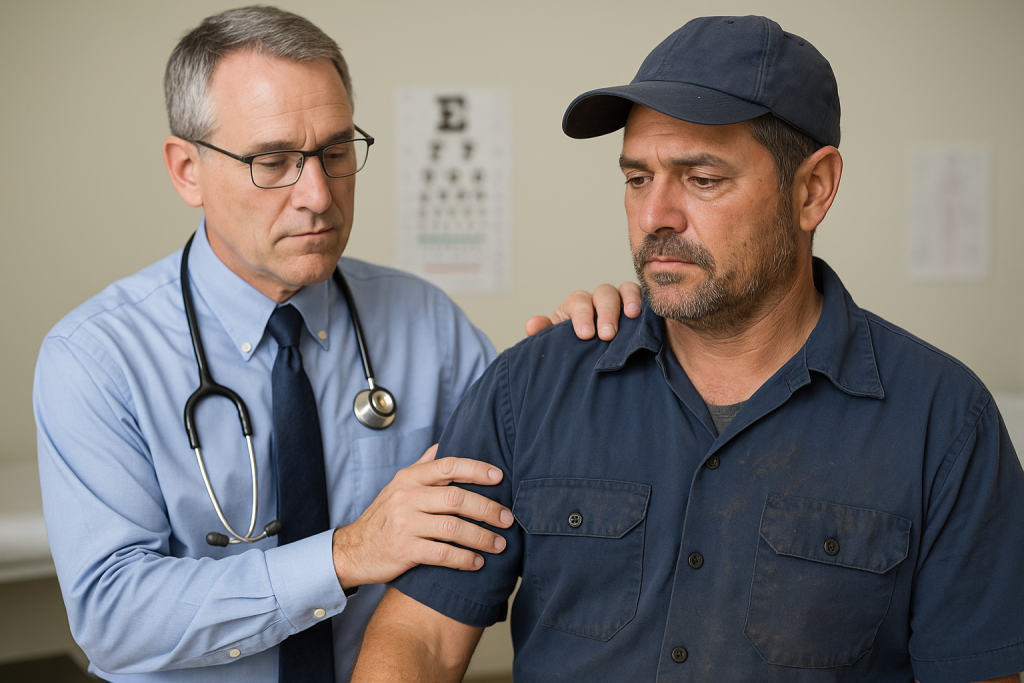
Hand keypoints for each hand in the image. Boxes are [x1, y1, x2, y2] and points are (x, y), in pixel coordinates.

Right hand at [331, 445, 512, 590]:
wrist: (353, 550)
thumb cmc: (384, 517)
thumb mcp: (398, 486)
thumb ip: (422, 466)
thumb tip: (444, 444)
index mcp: (409, 478)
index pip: (447, 466)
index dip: (476, 469)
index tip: (499, 476)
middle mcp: (406, 497)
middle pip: (456, 498)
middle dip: (487, 509)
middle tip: (507, 519)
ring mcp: (404, 524)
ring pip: (453, 527)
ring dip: (481, 537)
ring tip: (499, 544)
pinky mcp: (403, 550)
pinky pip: (442, 554)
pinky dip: (464, 559)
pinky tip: (477, 562)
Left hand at [526, 282, 641, 340]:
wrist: (597, 363)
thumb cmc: (576, 349)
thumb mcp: (559, 343)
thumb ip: (545, 334)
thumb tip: (532, 325)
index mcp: (578, 306)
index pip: (579, 301)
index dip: (582, 315)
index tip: (585, 335)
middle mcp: (600, 300)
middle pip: (603, 294)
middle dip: (605, 312)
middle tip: (606, 334)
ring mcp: (622, 302)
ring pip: (625, 290)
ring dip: (628, 301)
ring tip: (631, 316)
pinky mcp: (640, 309)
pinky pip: (645, 298)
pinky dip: (645, 302)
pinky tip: (646, 315)